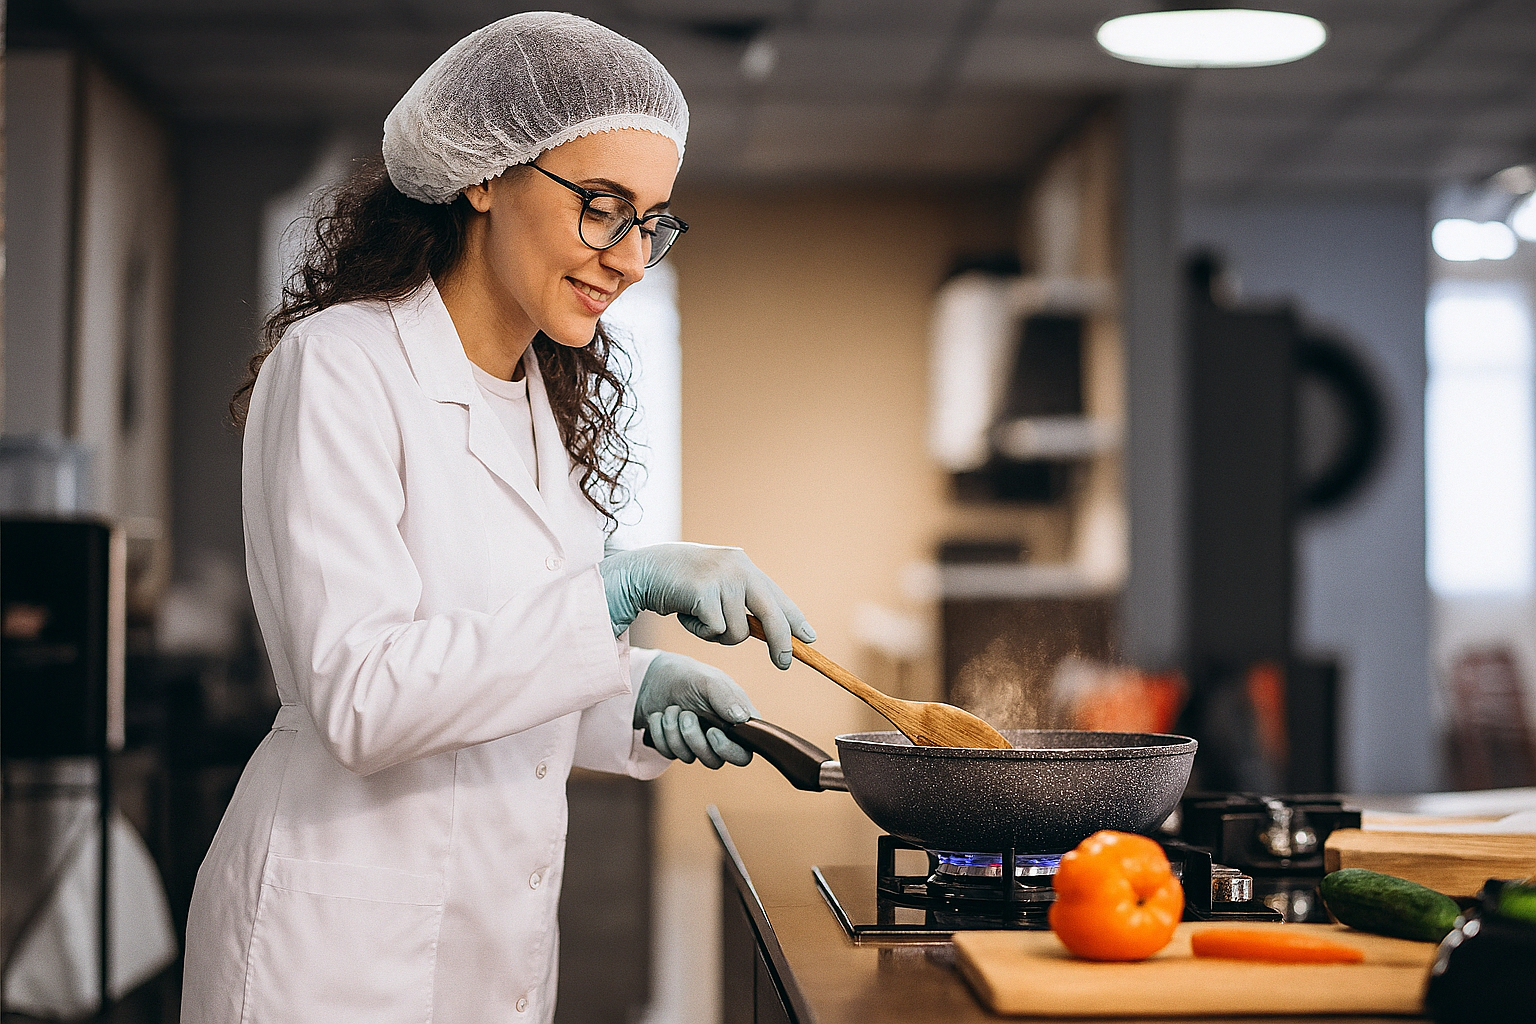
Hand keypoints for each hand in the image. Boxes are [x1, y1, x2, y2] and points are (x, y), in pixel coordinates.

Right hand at [599, 543, 815, 668]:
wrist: (647, 570)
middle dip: (780, 643)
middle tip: (783, 664)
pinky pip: (716, 630)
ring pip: (737, 631)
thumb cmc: (682, 583)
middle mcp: (738, 568)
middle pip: (771, 614)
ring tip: (701, 618)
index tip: (809, 639)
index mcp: (745, 565)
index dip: (794, 619)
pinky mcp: (705, 592)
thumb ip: (742, 603)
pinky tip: (689, 615)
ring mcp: (722, 578)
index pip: (777, 596)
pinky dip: (702, 631)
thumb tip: (771, 634)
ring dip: (719, 635)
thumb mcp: (718, 586)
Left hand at [636, 652, 757, 768]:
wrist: (656, 677)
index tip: (712, 731)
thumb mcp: (708, 681)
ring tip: (672, 708)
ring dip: (674, 731)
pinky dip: (659, 732)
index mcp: (736, 722)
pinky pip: (668, 753)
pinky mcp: (677, 747)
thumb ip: (727, 697)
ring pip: (688, 757)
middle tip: (686, 715)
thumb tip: (742, 719)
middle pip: (714, 762)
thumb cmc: (690, 676)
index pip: (743, 755)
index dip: (728, 750)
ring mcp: (697, 744)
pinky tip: (660, 715)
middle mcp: (720, 736)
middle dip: (694, 739)